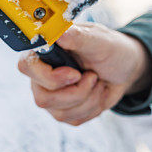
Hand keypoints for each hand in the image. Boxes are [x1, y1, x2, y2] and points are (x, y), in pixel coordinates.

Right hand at [17, 22, 151, 125]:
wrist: (125, 68)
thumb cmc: (110, 49)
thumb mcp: (99, 40)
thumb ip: (78, 37)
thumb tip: (58, 32)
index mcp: (46, 52)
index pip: (26, 66)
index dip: (49, 76)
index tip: (75, 73)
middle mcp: (42, 75)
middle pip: (42, 98)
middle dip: (76, 93)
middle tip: (93, 77)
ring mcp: (51, 95)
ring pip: (60, 112)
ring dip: (89, 99)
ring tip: (98, 81)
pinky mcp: (64, 111)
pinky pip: (73, 119)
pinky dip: (93, 107)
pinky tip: (97, 92)